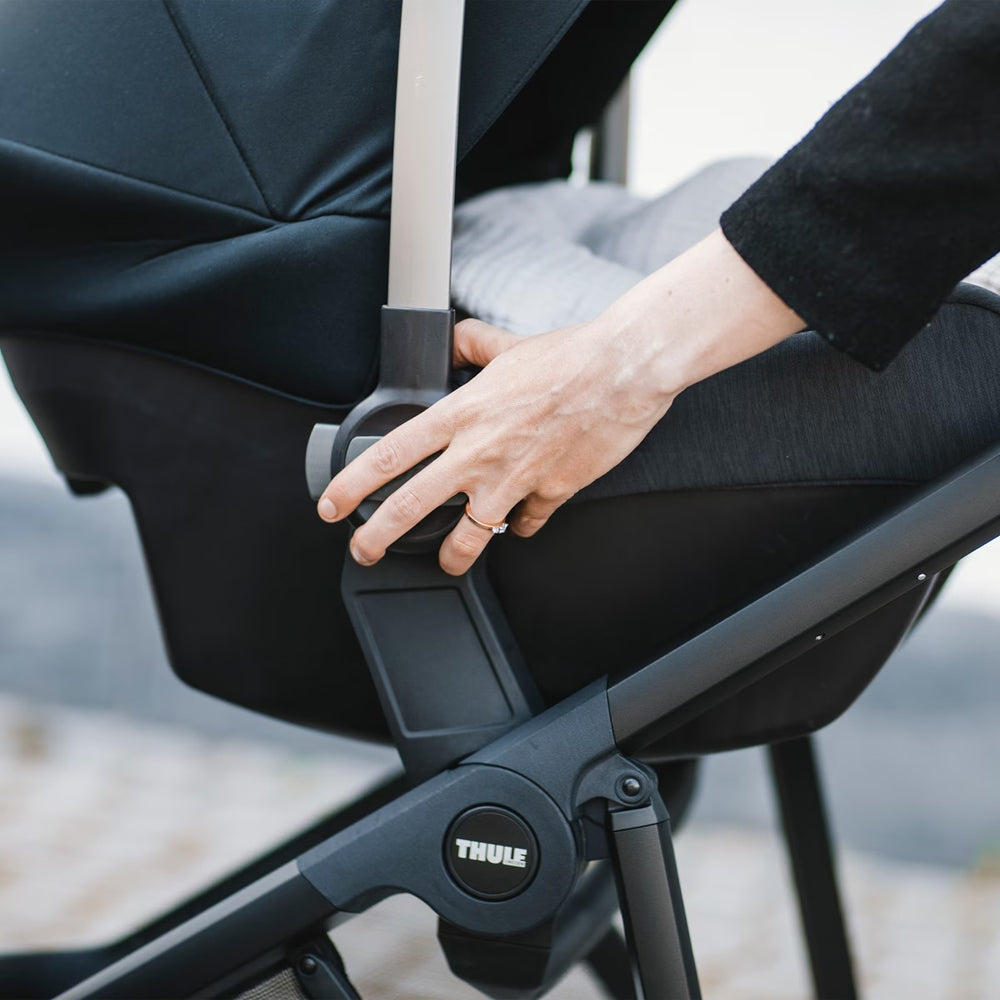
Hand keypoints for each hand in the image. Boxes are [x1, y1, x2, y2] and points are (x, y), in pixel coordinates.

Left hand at [318, 314, 678, 574]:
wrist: (624, 370)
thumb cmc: (570, 356)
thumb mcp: (508, 345)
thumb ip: (473, 345)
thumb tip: (457, 339)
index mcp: (461, 414)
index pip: (389, 455)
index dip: (352, 485)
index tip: (333, 505)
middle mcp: (480, 452)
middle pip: (412, 506)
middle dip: (377, 536)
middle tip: (364, 550)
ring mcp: (515, 478)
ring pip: (469, 536)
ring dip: (453, 557)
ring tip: (447, 563)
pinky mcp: (552, 493)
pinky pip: (526, 523)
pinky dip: (519, 526)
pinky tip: (517, 522)